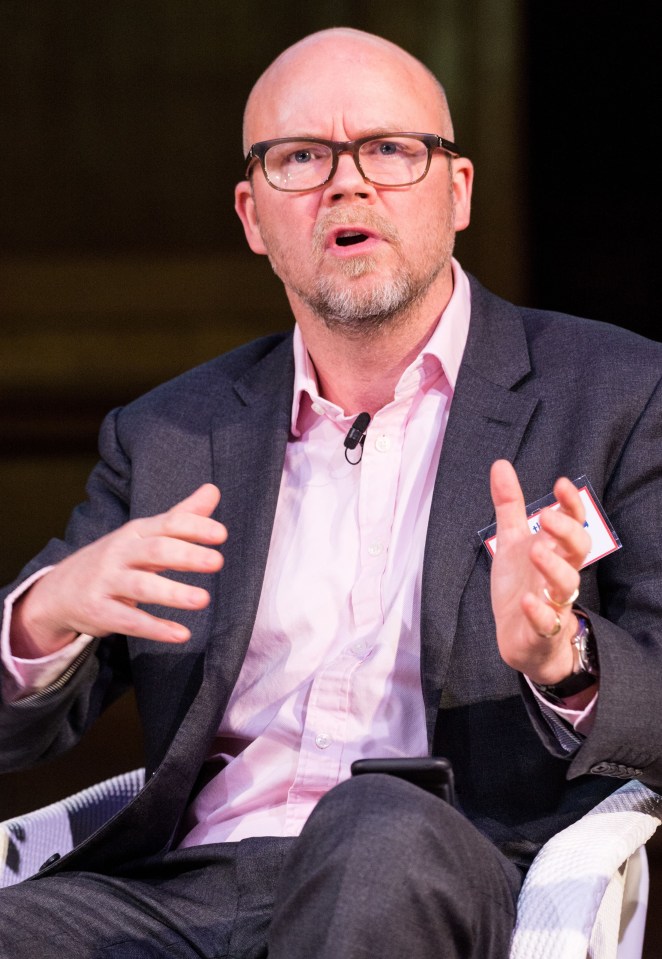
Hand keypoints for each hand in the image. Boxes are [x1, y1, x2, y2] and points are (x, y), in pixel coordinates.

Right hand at [11, 484, 226, 656]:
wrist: (60, 590)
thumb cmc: (117, 559)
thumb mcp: (145, 534)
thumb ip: (181, 516)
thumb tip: (213, 490)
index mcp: (137, 532)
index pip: (167, 523)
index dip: (194, 527)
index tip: (221, 534)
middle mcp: (121, 553)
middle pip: (155, 551)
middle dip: (186, 555)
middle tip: (218, 561)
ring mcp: (107, 582)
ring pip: (142, 586)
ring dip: (173, 593)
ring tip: (203, 599)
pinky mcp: (99, 612)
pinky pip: (129, 621)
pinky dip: (155, 629)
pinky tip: (181, 634)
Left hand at [489, 460, 590, 684]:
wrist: (520, 638)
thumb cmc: (523, 585)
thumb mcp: (511, 542)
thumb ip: (509, 506)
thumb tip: (500, 464)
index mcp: (554, 550)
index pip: (573, 523)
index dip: (571, 505)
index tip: (561, 484)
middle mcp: (558, 574)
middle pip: (578, 550)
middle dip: (566, 532)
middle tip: (545, 516)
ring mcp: (553, 603)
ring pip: (567, 585)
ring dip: (553, 568)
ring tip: (535, 552)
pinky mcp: (541, 630)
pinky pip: (547, 622)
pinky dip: (540, 613)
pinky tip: (528, 601)